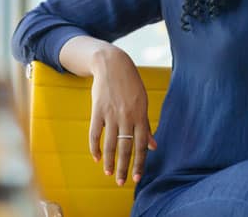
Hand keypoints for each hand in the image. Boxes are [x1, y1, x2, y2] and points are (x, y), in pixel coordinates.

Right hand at [89, 47, 156, 186]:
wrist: (113, 65)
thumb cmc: (131, 85)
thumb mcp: (143, 103)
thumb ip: (146, 126)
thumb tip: (153, 147)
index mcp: (140, 116)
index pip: (141, 145)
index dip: (139, 163)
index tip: (137, 178)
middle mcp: (127, 117)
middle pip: (125, 148)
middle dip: (123, 168)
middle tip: (120, 182)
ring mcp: (111, 114)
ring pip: (109, 143)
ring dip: (108, 161)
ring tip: (108, 173)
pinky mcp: (98, 110)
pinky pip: (95, 133)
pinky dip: (94, 147)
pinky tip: (96, 157)